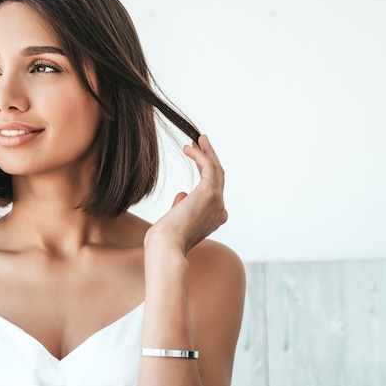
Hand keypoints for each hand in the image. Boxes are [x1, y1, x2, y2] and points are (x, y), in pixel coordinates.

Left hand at [145, 135, 227, 254]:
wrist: (166, 247)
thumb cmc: (166, 239)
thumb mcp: (176, 220)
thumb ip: (183, 207)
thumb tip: (183, 194)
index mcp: (214, 218)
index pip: (214, 189)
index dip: (206, 171)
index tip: (197, 157)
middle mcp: (220, 210)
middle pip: (218, 177)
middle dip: (210, 157)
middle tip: (201, 142)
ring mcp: (217, 202)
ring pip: (216, 169)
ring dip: (207, 152)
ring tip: (198, 139)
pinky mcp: (209, 193)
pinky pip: (208, 167)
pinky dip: (199, 155)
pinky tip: (188, 148)